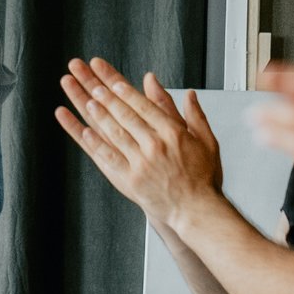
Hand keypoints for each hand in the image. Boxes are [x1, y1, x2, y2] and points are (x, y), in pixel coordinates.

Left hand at [54, 58, 224, 225]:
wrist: (195, 210)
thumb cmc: (202, 179)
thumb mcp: (207, 141)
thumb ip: (195, 115)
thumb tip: (189, 94)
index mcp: (173, 134)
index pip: (145, 107)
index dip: (127, 92)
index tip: (114, 82)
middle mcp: (156, 146)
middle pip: (127, 116)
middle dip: (109, 98)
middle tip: (94, 85)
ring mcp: (141, 163)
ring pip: (116, 133)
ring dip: (100, 116)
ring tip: (88, 102)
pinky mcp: (131, 180)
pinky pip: (110, 158)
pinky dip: (97, 144)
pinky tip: (86, 132)